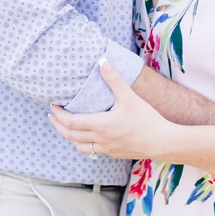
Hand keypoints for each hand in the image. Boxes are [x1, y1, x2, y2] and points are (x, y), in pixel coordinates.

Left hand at [51, 59, 172, 159]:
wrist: (162, 141)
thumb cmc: (147, 119)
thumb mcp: (130, 97)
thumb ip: (114, 80)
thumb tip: (102, 62)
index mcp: (101, 125)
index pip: (70, 122)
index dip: (59, 115)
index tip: (53, 106)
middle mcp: (100, 139)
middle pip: (70, 135)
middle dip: (58, 126)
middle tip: (52, 116)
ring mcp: (107, 148)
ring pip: (80, 146)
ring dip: (70, 137)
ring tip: (68, 127)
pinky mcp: (114, 153)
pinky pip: (93, 150)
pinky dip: (85, 143)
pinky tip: (90, 136)